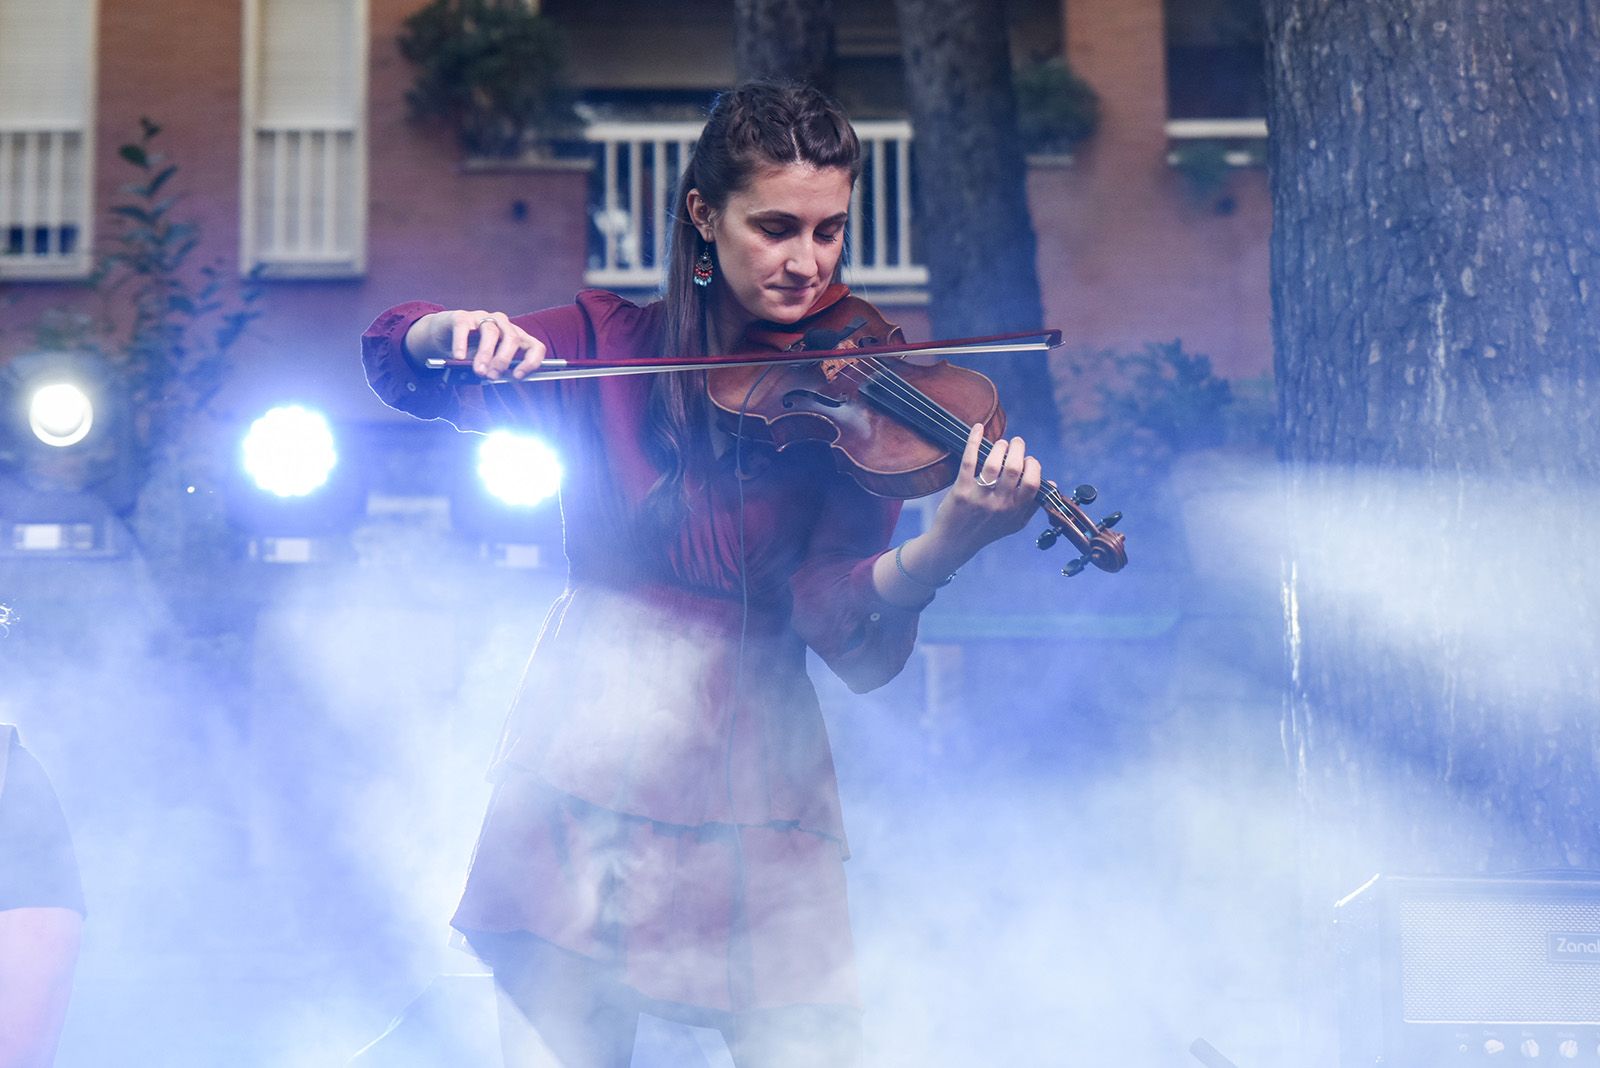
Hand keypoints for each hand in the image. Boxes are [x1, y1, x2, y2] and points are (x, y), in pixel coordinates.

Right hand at [410, 310, 546, 379]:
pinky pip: (464, 328)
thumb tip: (500, 379)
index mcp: (515, 336)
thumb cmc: (470, 350)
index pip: (535, 346)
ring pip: (490, 332)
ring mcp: (482, 318)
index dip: (531, 362)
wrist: (442, 335)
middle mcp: (502, 324)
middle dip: (503, 360)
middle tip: (492, 375)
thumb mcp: (488, 362)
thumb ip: (496, 369)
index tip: (517, 376)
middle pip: (513, 338)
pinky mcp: (462, 317)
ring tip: (478, 370)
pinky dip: (462, 344)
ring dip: (485, 354)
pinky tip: (459, 356)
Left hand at [927, 423, 1042, 560]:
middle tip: (1016, 443)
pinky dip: (974, 441)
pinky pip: (969, 461)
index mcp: (1015, 510)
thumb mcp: (1014, 523)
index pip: (1032, 482)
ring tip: (1001, 443)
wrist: (954, 543)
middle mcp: (1000, 504)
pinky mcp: (961, 491)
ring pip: (994, 464)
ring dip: (1000, 446)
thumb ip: (1033, 505)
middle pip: (1014, 468)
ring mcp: (980, 497)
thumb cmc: (986, 530)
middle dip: (1018, 449)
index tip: (1028, 460)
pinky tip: (978, 428)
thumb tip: (1051, 483)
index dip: (1033, 466)